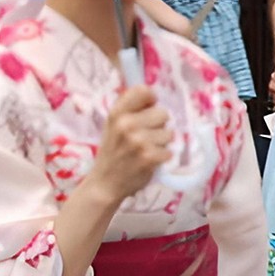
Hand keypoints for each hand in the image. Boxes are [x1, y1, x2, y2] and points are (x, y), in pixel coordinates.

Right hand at [84, 85, 171, 201]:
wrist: (105, 184)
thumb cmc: (113, 152)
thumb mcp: (113, 125)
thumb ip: (131, 109)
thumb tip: (154, 95)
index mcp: (116, 113)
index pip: (143, 91)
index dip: (151, 100)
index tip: (148, 110)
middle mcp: (126, 124)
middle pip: (163, 113)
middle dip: (158, 126)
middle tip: (144, 138)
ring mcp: (138, 141)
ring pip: (169, 133)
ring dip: (161, 143)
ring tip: (145, 151)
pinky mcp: (149, 157)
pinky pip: (169, 151)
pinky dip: (163, 157)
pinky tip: (149, 162)